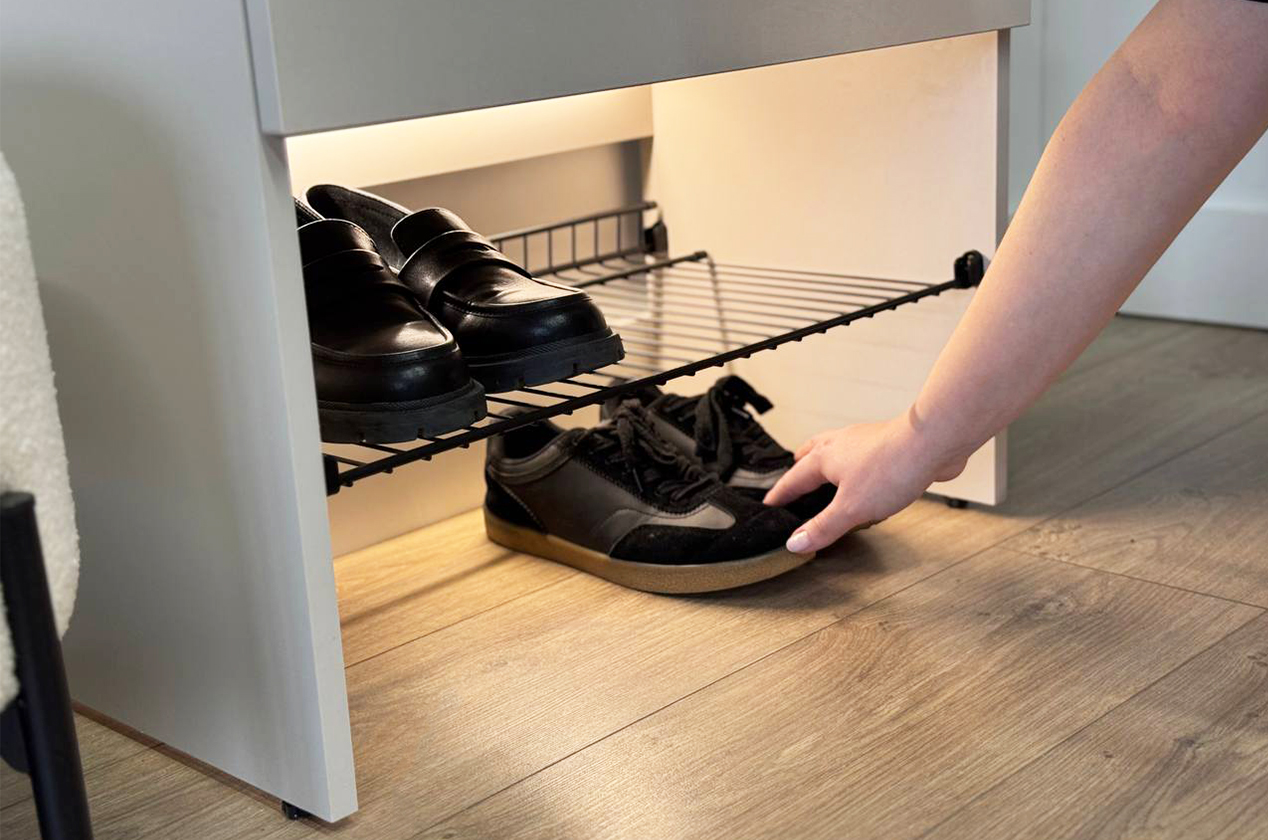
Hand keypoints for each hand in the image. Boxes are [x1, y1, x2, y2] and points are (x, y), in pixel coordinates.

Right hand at [764, 409, 969, 552]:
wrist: (932, 442)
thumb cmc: (891, 468)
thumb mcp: (850, 509)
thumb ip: (823, 527)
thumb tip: (794, 542)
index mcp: (824, 458)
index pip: (793, 479)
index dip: (780, 493)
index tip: (769, 502)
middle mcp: (840, 444)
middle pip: (811, 452)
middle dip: (800, 466)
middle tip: (793, 474)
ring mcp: (864, 440)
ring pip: (836, 448)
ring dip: (827, 459)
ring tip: (827, 471)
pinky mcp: (887, 444)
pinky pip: (862, 451)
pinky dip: (854, 460)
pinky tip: (866, 473)